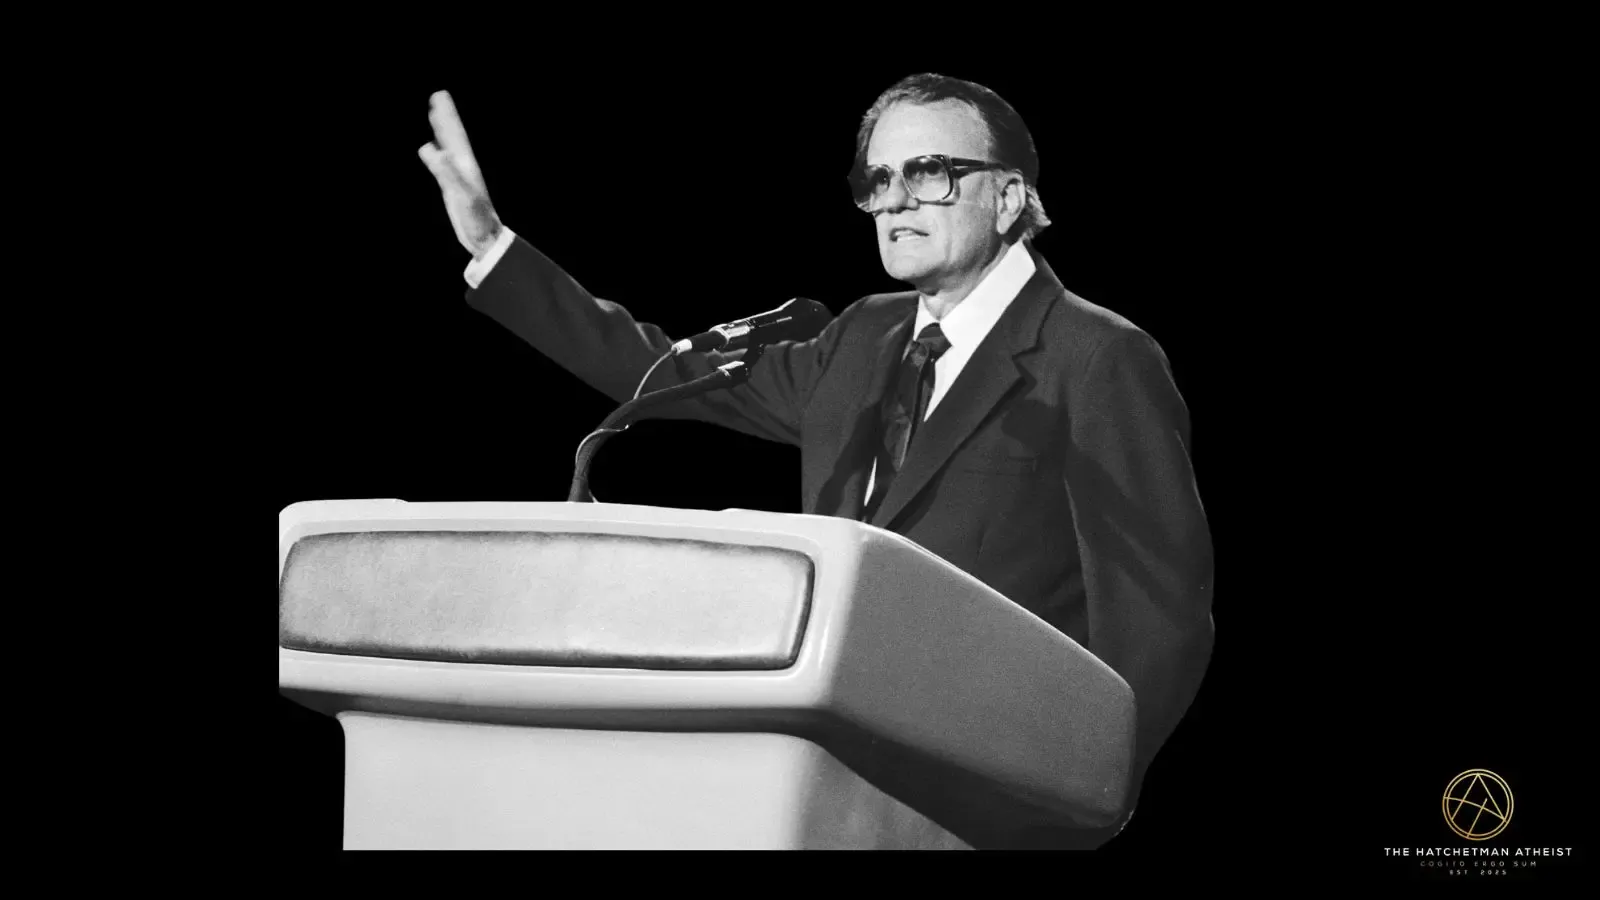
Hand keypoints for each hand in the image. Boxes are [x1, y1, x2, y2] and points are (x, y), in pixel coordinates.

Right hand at [418, 91, 501, 259]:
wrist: (486, 239)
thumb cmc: (478, 220)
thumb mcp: (463, 196)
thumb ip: (447, 173)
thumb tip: (430, 149)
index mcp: (465, 165)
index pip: (455, 134)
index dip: (447, 115)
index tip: (440, 95)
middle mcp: (463, 167)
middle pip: (453, 136)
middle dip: (445, 116)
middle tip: (438, 95)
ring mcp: (458, 176)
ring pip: (448, 147)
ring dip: (441, 131)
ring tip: (434, 114)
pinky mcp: (453, 188)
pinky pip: (442, 165)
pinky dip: (437, 154)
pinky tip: (434, 150)